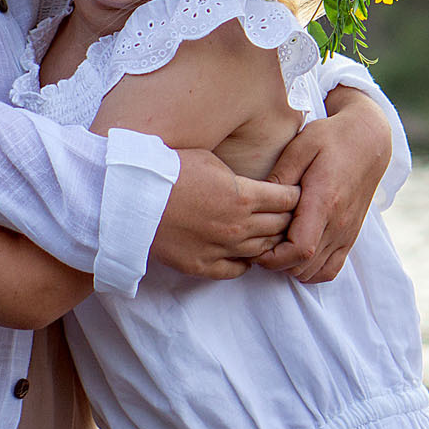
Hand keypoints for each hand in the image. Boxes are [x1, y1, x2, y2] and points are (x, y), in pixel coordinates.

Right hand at [150, 149, 297, 279]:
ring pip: (263, 250)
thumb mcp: (210, 159)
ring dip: (270, 240)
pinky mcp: (203, 265)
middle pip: (281, 226)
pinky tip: (246, 252)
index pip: (288, 200)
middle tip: (292, 212)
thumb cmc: (168, 170)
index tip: (298, 191)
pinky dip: (247, 261)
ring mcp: (221, 249)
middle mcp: (238, 226)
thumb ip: (238, 176)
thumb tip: (253, 183)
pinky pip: (238, 269)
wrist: (131, 197)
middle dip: (290, 218)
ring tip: (272, 232)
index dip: (296, 194)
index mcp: (243, 196)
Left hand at [254, 89, 390, 282]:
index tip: (256, 244)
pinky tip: (297, 252)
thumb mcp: (300, 146)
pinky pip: (331, 270)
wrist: (369, 141)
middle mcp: (338, 223)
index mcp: (324, 201)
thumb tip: (257, 199)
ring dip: (291, 266)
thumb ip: (280, 176)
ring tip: (276, 244)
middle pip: (303, 266)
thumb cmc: (332, 139)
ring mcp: (347, 233)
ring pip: (315, 272)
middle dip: (276, 262)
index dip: (273, 257)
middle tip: (260, 242)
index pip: (300, 250)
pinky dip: (311, 270)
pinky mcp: (350, 236)